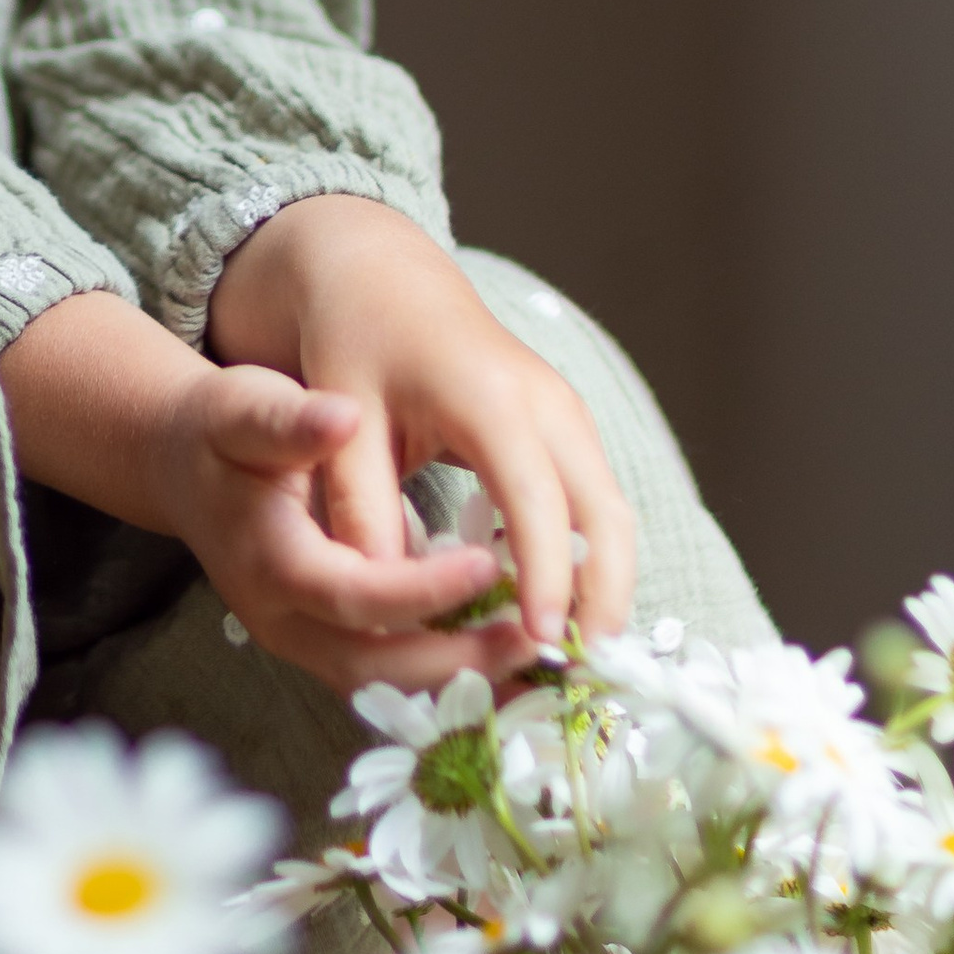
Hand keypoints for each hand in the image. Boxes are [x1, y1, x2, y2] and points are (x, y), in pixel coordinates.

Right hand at [0, 279, 576, 697]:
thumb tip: (341, 416)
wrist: (181, 467)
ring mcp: (302, 642)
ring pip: (389, 688)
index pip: (358, 595)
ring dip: (464, 681)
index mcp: (273, 564)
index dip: (426, 589)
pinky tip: (508, 658)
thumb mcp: (244, 409)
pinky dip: (448, 675)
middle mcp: (284, 621)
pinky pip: (391, 678)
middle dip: (461, 661)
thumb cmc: (221, 432)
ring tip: (541, 659)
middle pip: (379, 668)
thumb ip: (290, 420)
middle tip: (539, 638)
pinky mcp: (323, 645)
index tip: (492, 563)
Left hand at [206, 196, 634, 680]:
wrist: (382, 275)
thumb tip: (379, 597)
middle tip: (579, 677)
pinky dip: (592, 562)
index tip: (540, 645)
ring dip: (605, 587)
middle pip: (606, 514)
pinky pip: (596, 505)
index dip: (544, 578)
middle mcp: (548, 405)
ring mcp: (566, 415)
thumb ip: (359, 505)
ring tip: (575, 662)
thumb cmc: (355, 343)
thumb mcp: (343, 420)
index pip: (536, 503)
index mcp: (491, 399)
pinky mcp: (564, 429)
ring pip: (611, 514)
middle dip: (603, 598)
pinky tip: (562, 616)